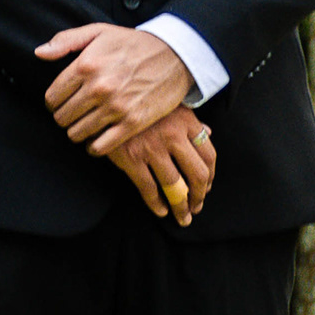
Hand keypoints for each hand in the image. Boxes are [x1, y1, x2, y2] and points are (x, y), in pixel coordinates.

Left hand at [36, 20, 191, 155]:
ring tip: (85, 124)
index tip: (61, 102)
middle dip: (64, 117)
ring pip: (77, 133)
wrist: (176, 55)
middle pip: (62, 118)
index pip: (51, 98)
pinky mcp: (133, 123)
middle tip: (74, 114)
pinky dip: (94, 146)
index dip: (53, 103)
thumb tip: (39, 53)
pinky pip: (100, 146)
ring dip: (77, 132)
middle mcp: (98, 88)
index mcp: (85, 66)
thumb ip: (65, 41)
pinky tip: (97, 138)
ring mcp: (116, 107)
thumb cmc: (134, 43)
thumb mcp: (99, 32)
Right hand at [108, 105, 216, 224]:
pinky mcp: (130, 158)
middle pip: (197, 174)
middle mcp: (173, 134)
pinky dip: (156, 203)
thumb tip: (208, 133)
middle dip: (199, 196)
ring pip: (175, 186)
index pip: (209, 155)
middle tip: (196, 207)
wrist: (103, 98)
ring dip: (180, 206)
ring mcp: (152, 147)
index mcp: (186, 121)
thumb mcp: (168, 103)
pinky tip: (160, 210)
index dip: (210, 177)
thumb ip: (189, 119)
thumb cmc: (138, 101)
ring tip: (181, 216)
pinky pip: (149, 188)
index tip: (206, 188)